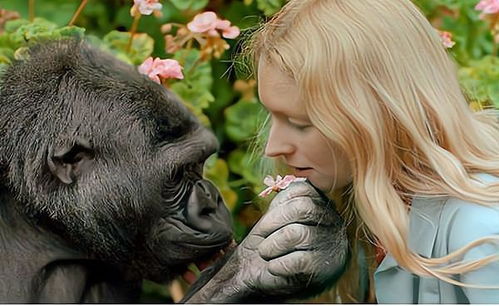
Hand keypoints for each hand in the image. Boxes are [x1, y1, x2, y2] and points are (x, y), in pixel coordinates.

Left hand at [184, 181, 347, 302]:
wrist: (267, 274)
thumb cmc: (271, 241)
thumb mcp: (278, 213)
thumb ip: (286, 193)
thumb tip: (283, 155)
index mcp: (320, 205)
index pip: (303, 192)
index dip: (279, 207)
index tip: (265, 225)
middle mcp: (331, 221)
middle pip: (301, 208)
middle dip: (273, 223)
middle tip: (262, 237)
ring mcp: (331, 244)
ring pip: (296, 233)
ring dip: (272, 246)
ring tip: (267, 253)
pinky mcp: (325, 267)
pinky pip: (298, 259)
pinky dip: (278, 264)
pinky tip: (275, 267)